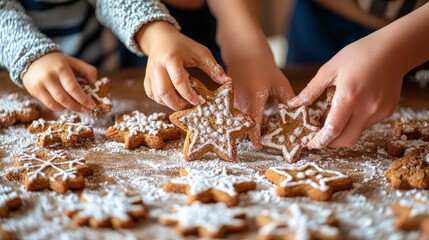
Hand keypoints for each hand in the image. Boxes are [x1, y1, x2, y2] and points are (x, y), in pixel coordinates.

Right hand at [22, 52, 96, 112]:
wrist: (33, 58)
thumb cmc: (58, 63)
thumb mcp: (73, 62)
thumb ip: (87, 70)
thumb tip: (94, 82)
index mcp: (61, 69)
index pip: (73, 87)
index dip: (83, 99)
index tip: (92, 105)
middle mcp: (49, 77)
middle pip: (64, 98)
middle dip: (78, 107)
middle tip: (87, 111)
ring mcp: (40, 85)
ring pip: (56, 103)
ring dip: (69, 108)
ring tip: (78, 108)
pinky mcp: (34, 91)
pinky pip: (49, 104)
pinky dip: (59, 107)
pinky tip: (66, 106)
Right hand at [136, 21, 230, 110]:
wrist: (161, 39)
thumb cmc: (184, 46)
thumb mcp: (201, 53)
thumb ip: (213, 68)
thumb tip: (228, 82)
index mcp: (172, 58)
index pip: (179, 81)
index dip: (188, 94)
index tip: (198, 101)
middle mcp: (158, 66)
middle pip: (164, 92)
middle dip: (177, 104)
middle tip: (189, 106)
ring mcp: (150, 73)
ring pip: (157, 95)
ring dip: (169, 104)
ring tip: (183, 103)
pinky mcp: (147, 78)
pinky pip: (151, 94)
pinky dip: (161, 100)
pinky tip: (172, 98)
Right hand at [228, 59, 294, 149]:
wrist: (244, 52)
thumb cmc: (263, 67)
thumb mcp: (279, 83)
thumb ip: (288, 100)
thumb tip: (298, 115)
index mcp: (254, 98)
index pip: (253, 124)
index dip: (256, 137)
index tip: (260, 146)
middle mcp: (240, 101)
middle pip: (243, 126)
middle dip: (251, 134)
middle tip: (262, 139)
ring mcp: (232, 100)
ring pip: (237, 120)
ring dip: (245, 127)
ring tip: (256, 130)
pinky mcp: (228, 99)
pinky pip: (233, 114)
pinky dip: (241, 119)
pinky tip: (249, 120)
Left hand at [288, 34, 402, 148]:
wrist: (394, 49)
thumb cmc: (359, 55)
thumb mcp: (330, 69)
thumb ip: (311, 90)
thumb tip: (293, 104)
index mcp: (348, 96)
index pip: (333, 130)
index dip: (320, 141)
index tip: (310, 144)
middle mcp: (366, 108)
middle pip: (346, 140)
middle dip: (330, 143)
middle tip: (319, 139)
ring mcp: (379, 111)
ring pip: (357, 132)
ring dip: (343, 131)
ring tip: (333, 119)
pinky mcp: (388, 111)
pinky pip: (367, 123)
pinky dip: (355, 122)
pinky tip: (352, 108)